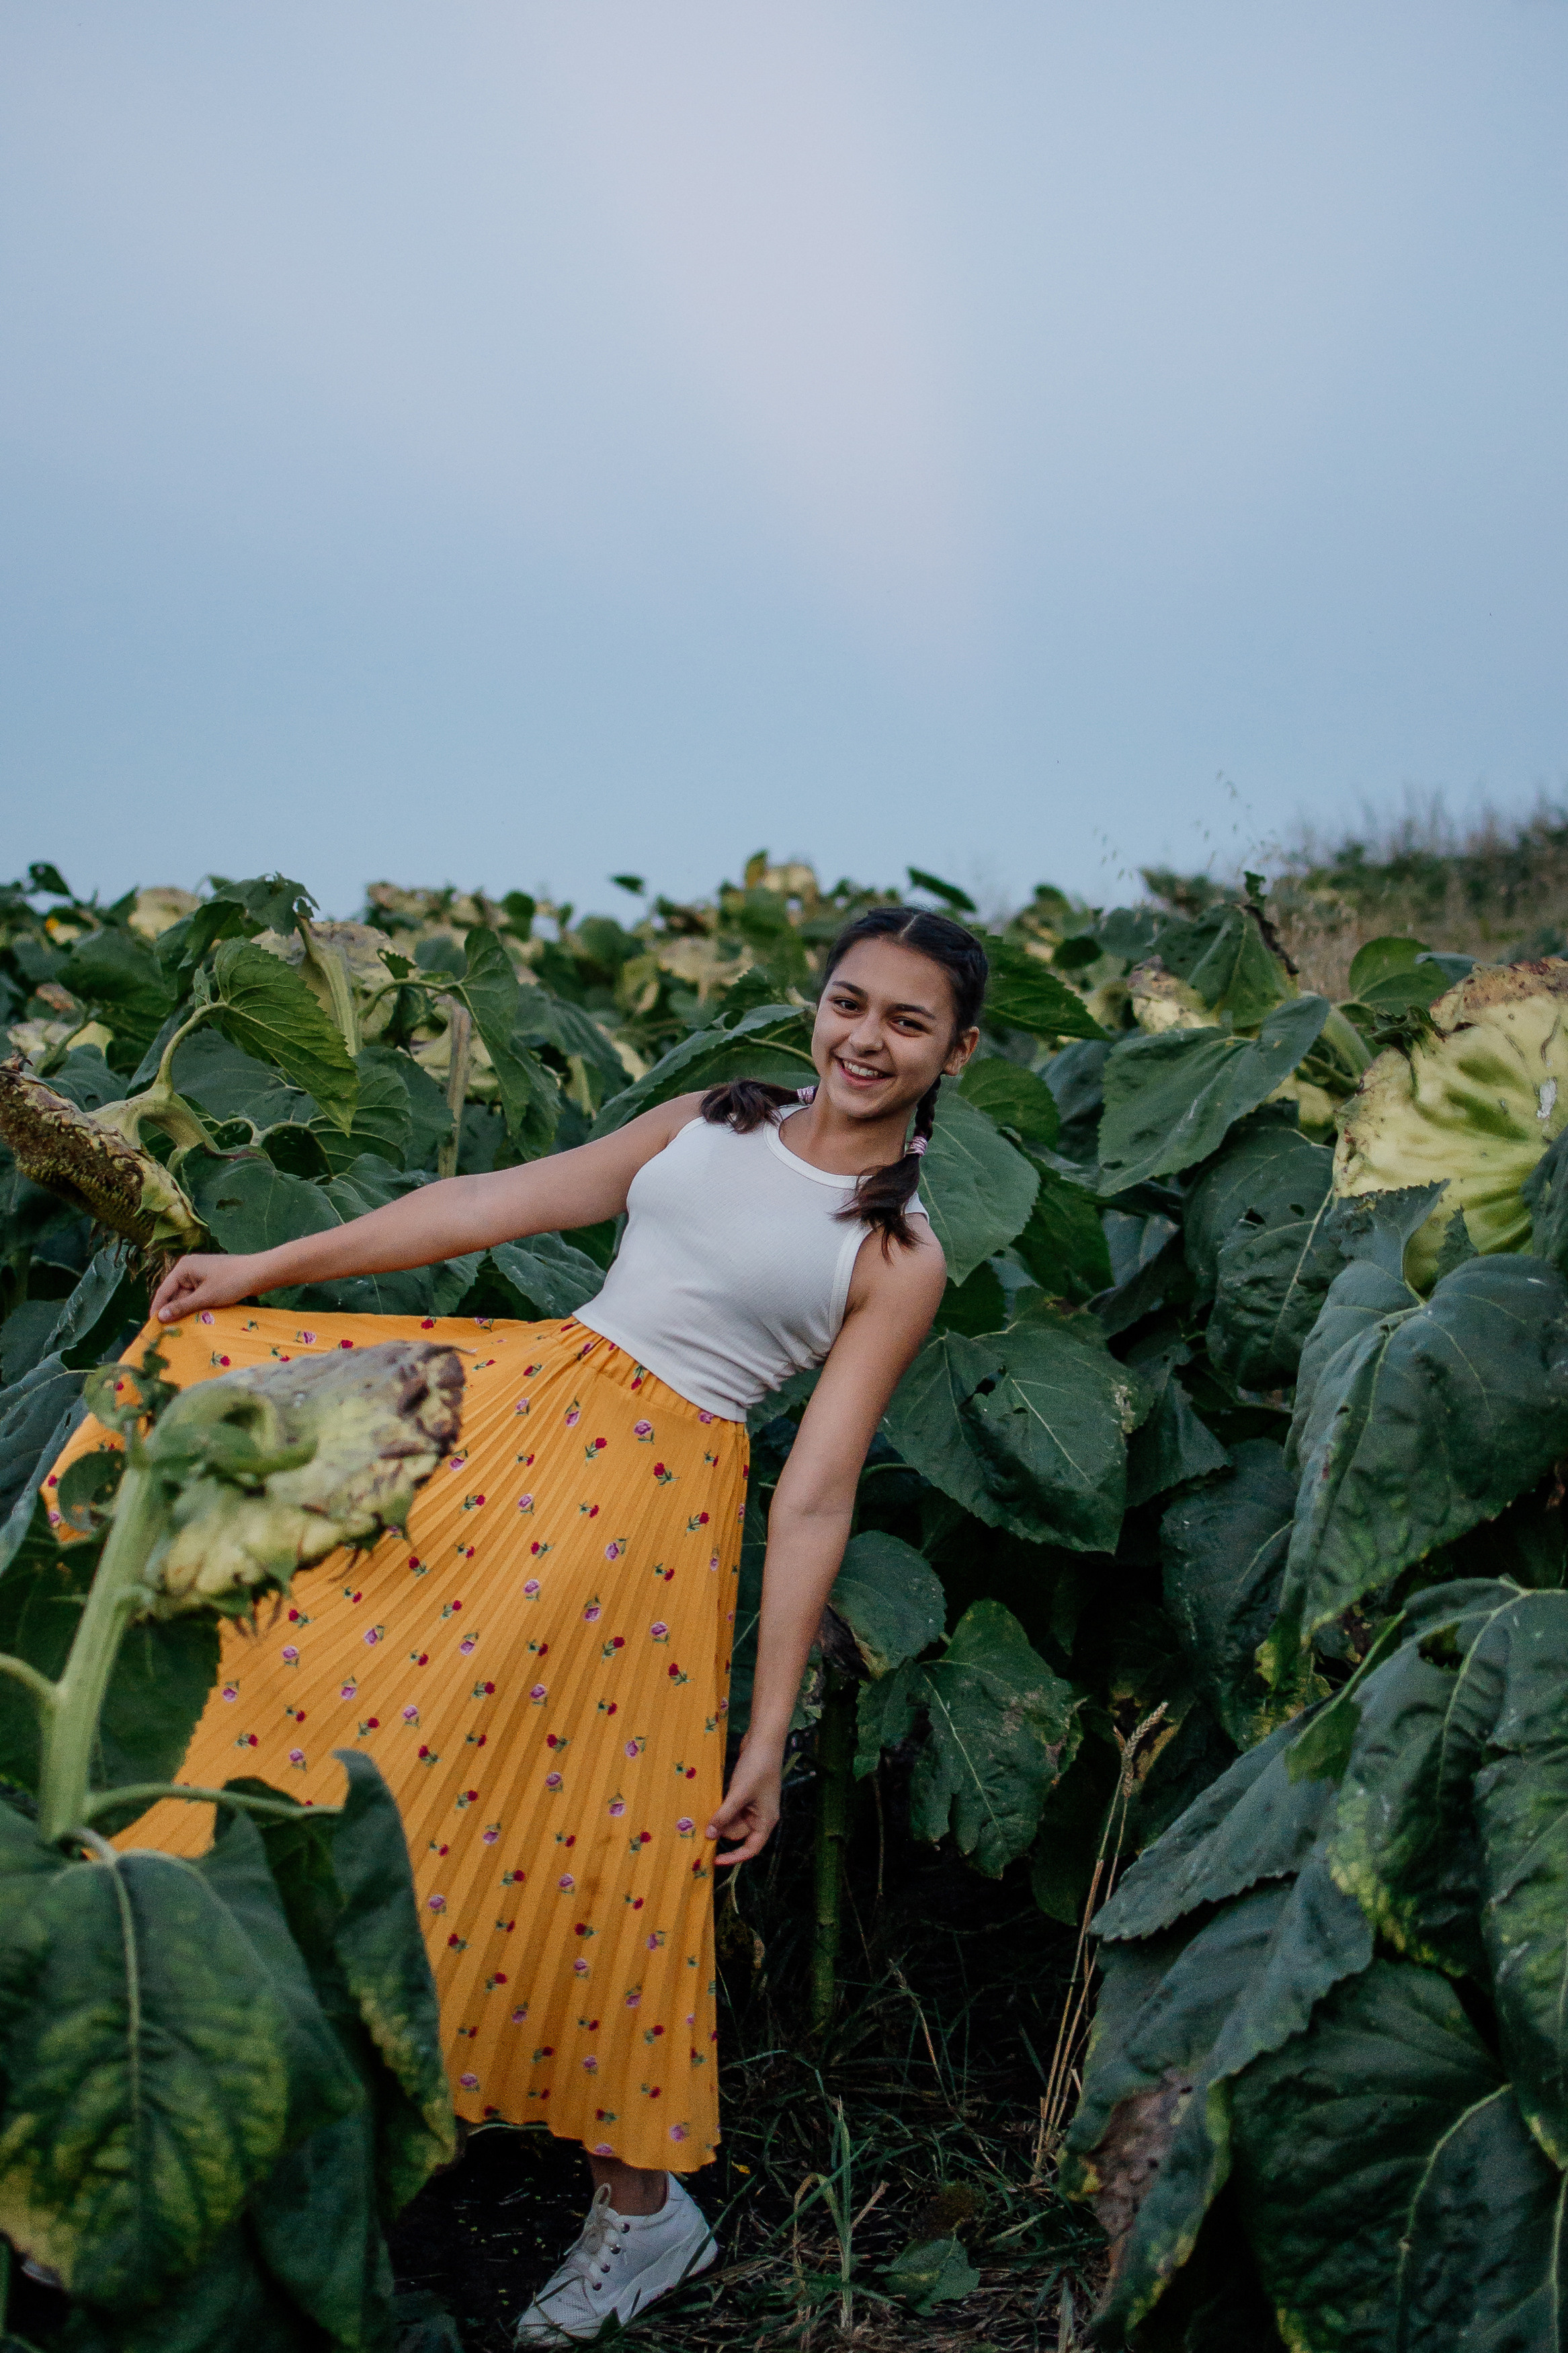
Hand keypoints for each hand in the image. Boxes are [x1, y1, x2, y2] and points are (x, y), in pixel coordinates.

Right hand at [150, 1253, 267, 1324]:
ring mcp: (201, 1275)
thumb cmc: (231, 1282)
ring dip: (186, 1311)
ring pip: (188, 1297)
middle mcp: (189, 1269)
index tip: (152, 1326)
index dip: (157, 1309)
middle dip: (173, 1312)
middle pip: (175, 1295)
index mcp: (183, 1268)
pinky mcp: (211, 1281)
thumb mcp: (205, 1297)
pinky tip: (196, 1321)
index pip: (164, 1291)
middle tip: (168, 1333)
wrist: (260, 1273)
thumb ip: (182, 1307)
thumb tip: (159, 1317)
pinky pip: (198, 1296)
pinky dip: (197, 1307)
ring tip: (181, 1330)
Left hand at [707, 1736, 781, 1867]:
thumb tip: (709, 1835)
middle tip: (699, 1828)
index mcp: (766, 1821)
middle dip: (721, 1831)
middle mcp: (761, 1816)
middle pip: (738, 1833)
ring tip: (702, 1814)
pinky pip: (731, 1809)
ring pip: (732, 1820)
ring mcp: (754, 1805)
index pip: (750, 1849)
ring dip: (719, 1818)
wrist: (764, 1740)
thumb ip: (724, 1816)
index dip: (734, 1858)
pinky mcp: (746, 1794)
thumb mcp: (739, 1794)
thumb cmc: (757, 1768)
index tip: (715, 1861)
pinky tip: (710, 1804)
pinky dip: (721, 1809)